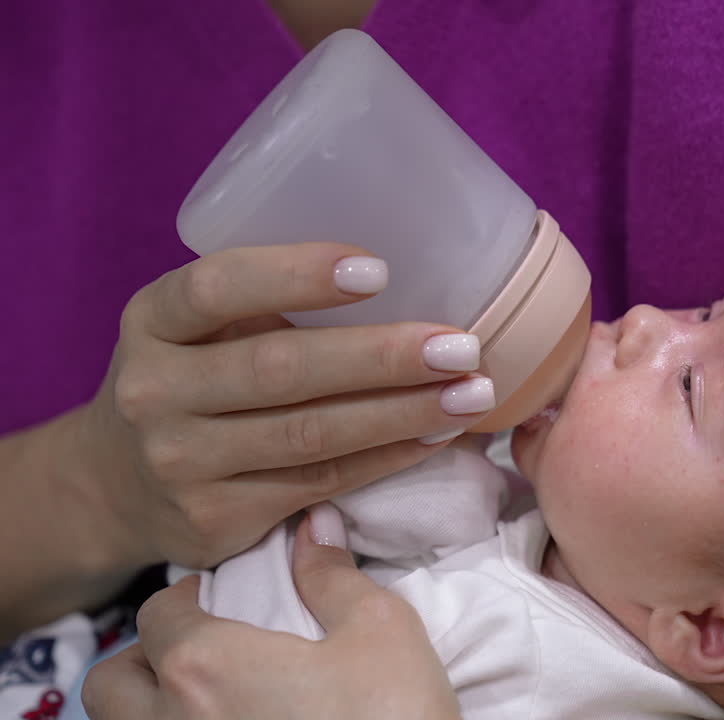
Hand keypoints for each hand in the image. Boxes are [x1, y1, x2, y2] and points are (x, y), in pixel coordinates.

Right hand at [77, 243, 493, 570]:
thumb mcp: (197, 329)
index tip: (379, 269)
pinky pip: (322, 481)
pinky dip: (389, 457)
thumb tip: (409, 278)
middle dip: (381, 357)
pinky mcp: (216, 518)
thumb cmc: (189, 381)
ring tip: (470, 393)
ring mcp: (182, 462)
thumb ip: (266, 304)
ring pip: (311, 434)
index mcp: (153, 321)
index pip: (218, 287)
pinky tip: (438, 435)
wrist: (115, 487)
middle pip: (280, 369)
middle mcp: (156, 391)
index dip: (297, 276)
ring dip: (403, 413)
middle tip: (460, 345)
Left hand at [83, 506, 460, 719]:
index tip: (220, 598)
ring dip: (152, 706)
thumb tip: (314, 528)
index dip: (187, 598)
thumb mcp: (381, 628)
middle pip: (110, 684)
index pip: (157, 614)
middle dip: (145, 658)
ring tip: (212, 699)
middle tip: (200, 651)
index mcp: (205, 666)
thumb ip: (334, 575)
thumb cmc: (393, 716)